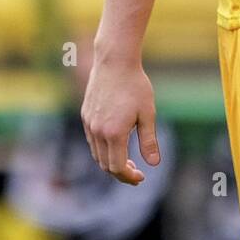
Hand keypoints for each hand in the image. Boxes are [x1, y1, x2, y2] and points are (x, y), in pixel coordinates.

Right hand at [81, 55, 159, 184]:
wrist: (115, 62)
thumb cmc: (135, 86)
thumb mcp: (148, 114)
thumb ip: (149, 141)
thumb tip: (153, 164)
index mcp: (114, 133)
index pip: (117, 168)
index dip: (129, 177)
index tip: (141, 177)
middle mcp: (97, 131)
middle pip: (105, 165)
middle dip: (120, 173)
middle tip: (136, 173)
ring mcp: (89, 123)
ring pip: (97, 154)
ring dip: (110, 162)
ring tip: (127, 160)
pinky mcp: (85, 116)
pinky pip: (92, 141)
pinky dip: (103, 149)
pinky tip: (116, 144)